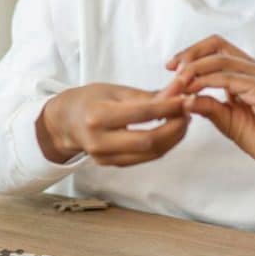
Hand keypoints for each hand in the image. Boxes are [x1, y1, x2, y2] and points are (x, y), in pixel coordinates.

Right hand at [36, 83, 188, 165]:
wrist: (65, 122)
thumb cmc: (90, 100)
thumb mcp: (115, 90)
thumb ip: (147, 95)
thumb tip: (179, 92)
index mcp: (98, 116)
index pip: (142, 114)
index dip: (169, 107)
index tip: (187, 98)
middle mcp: (100, 141)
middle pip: (149, 141)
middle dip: (176, 127)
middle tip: (189, 111)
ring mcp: (106, 157)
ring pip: (151, 153)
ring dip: (173, 137)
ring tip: (183, 119)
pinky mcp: (113, 165)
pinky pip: (145, 157)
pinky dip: (163, 145)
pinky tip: (171, 130)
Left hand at [163, 35, 254, 179]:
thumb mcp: (224, 119)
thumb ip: (206, 104)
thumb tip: (182, 96)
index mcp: (245, 71)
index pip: (216, 48)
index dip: (191, 52)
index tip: (170, 67)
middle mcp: (254, 68)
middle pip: (216, 45)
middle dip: (189, 56)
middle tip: (171, 73)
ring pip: (220, 60)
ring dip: (195, 70)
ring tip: (178, 84)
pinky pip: (229, 78)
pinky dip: (207, 82)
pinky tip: (194, 91)